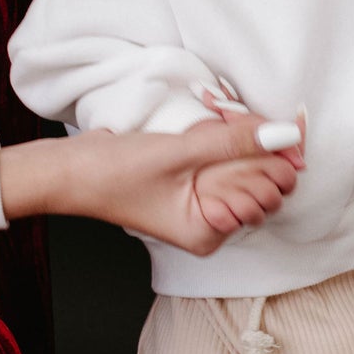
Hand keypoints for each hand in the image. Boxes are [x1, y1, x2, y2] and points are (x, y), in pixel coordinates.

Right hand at [0, 115, 304, 255]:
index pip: (269, 192)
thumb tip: (284, 135)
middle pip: (266, 180)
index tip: (267, 126)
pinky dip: (226, 136)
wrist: (69, 169)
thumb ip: (235, 142)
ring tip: (213, 123)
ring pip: (250, 165)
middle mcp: (213, 222)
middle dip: (256, 146)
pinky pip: (229, 157)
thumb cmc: (113, 174)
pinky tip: (209, 125)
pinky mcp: (196, 179)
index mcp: (211, 232)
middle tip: (228, 121)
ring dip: (241, 138)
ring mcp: (205, 201)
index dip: (275, 156)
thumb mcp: (179, 153)